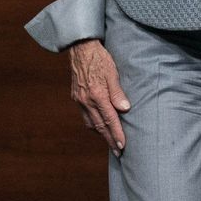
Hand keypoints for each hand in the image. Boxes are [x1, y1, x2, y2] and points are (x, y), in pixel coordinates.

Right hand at [69, 39, 131, 154]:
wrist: (80, 48)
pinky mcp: (76, 96)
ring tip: (110, 141)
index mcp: (97, 94)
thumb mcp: (112, 72)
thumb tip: (125, 109)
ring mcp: (79, 99)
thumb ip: (118, 92)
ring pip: (90, 123)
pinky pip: (85, 116)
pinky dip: (93, 124)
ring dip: (101, 134)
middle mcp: (86, 100)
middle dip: (109, 140)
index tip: (122, 146)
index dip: (116, 134)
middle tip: (118, 152)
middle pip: (99, 126)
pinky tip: (99, 126)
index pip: (109, 119)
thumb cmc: (100, 58)